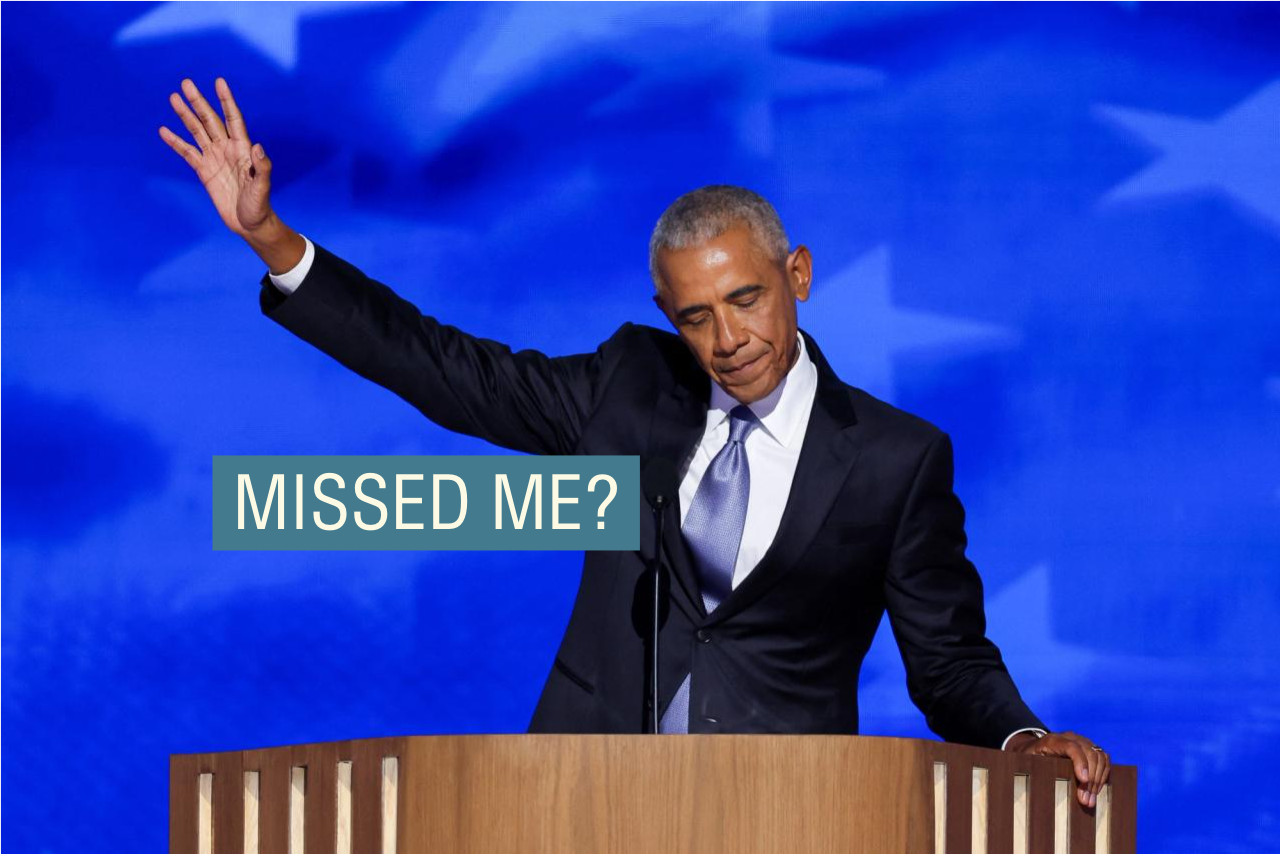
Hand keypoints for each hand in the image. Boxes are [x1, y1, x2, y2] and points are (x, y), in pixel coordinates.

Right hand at [158, 77, 273, 237]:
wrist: (250, 224)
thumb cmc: (260, 206)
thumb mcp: (263, 187)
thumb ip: (262, 167)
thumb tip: (258, 146)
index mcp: (243, 149)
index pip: (234, 119)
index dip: (226, 101)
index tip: (219, 82)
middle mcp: (227, 149)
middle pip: (210, 120)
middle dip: (199, 102)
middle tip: (186, 83)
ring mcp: (214, 159)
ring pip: (197, 132)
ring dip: (185, 116)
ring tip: (173, 97)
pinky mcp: (204, 171)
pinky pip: (187, 153)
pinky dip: (176, 142)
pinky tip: (164, 131)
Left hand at [1007, 730, 1109, 807]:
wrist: (1035, 747)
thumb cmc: (1030, 757)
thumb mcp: (1026, 761)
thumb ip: (1032, 767)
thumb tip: (1041, 784)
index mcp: (1053, 740)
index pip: (1072, 747)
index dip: (1080, 763)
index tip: (1083, 780)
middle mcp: (1071, 737)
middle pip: (1089, 754)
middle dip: (1090, 779)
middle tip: (1086, 799)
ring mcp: (1083, 741)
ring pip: (1099, 757)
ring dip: (1098, 780)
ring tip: (1090, 798)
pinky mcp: (1091, 748)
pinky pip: (1104, 760)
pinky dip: (1103, 775)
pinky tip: (1096, 790)